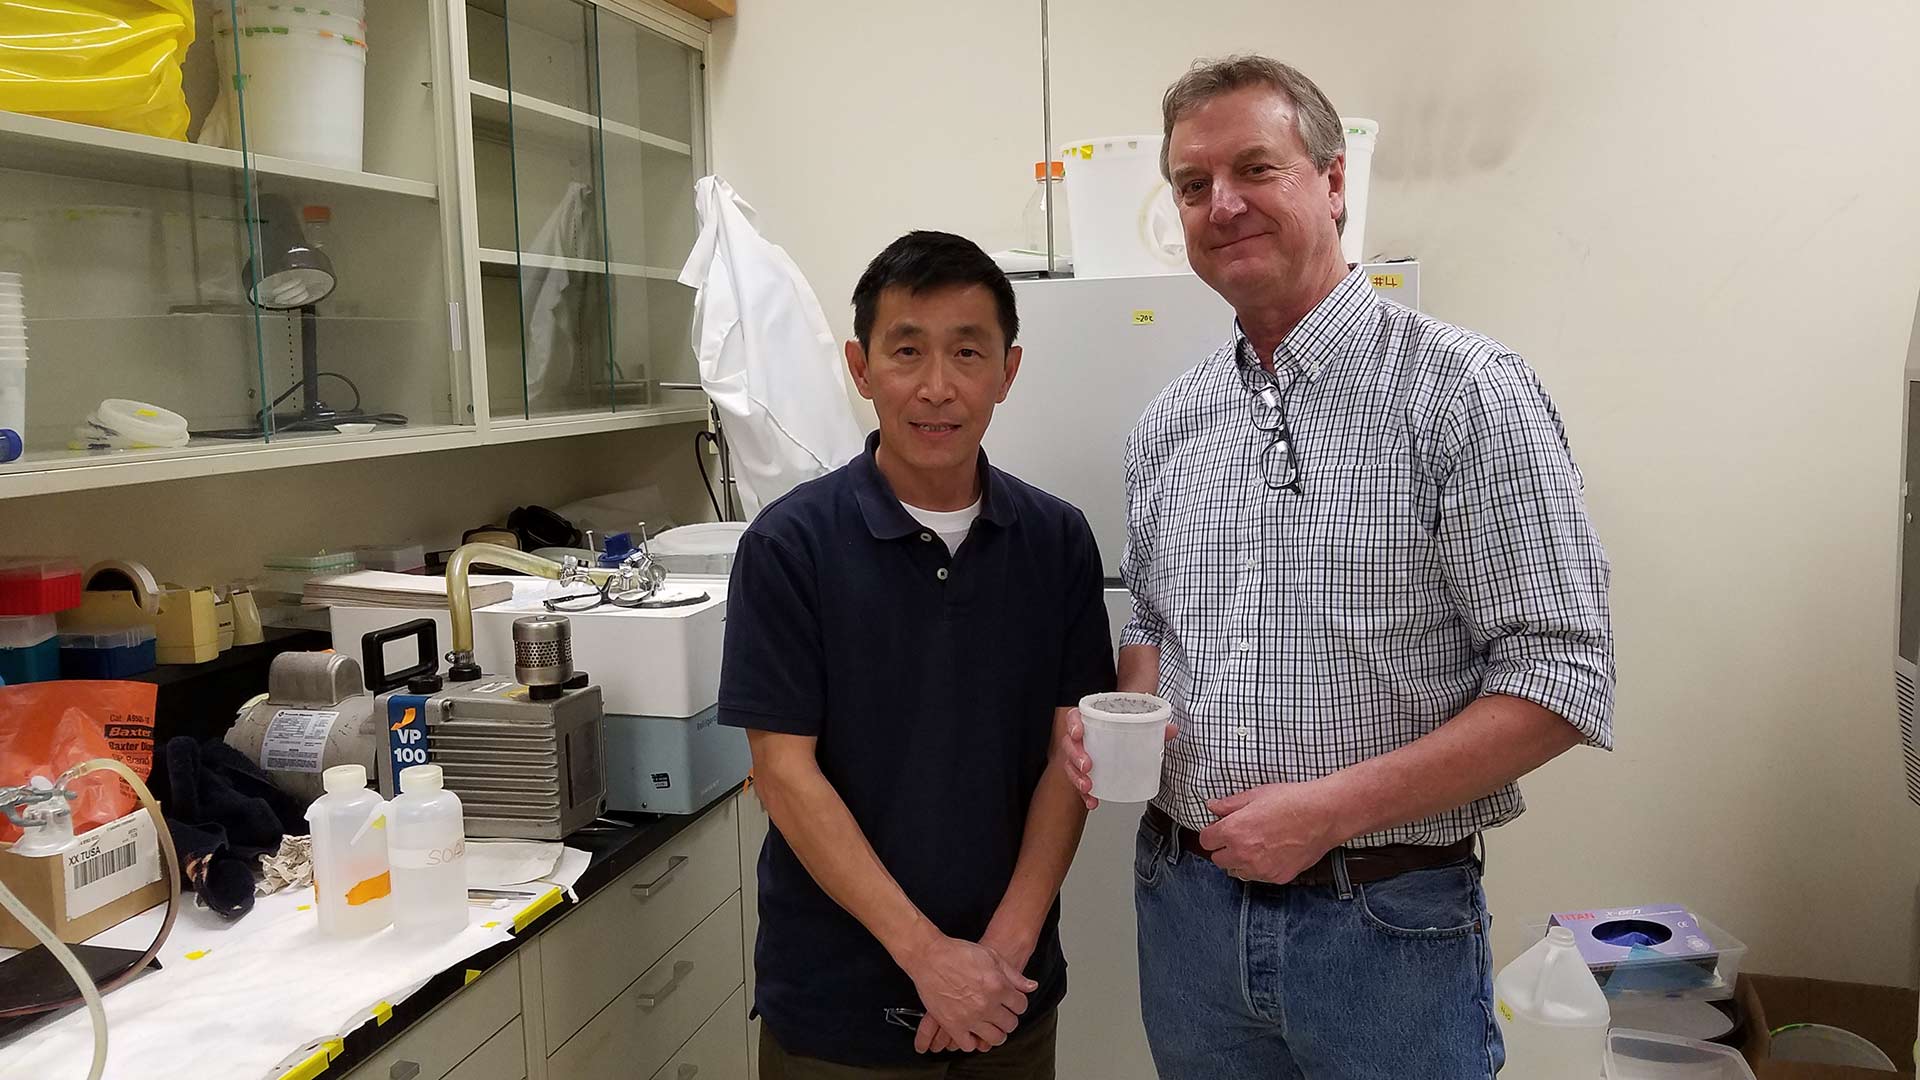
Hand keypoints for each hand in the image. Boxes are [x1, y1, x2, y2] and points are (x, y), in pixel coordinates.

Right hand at [902, 934, 1034, 1052]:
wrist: (930, 957)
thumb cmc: (959, 953)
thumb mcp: (991, 956)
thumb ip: (1014, 975)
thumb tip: (1031, 987)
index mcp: (998, 986)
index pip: (1021, 1006)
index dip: (1017, 1004)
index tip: (1011, 1003)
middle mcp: (987, 1004)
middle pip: (1010, 1024)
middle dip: (1008, 1019)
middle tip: (1001, 1015)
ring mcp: (970, 1017)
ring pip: (994, 1038)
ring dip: (995, 1033)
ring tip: (990, 1026)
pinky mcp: (952, 1025)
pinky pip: (968, 1045)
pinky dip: (972, 1041)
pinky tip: (971, 1032)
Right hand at [1061, 709, 1178, 809]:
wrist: (1124, 744)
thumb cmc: (1125, 731)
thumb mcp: (1140, 727)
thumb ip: (1155, 727)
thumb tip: (1171, 729)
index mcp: (1090, 721)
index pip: (1074, 717)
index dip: (1073, 724)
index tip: (1078, 733)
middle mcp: (1081, 739)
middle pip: (1069, 744)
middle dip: (1075, 756)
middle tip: (1087, 765)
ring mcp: (1079, 757)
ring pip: (1070, 766)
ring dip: (1076, 777)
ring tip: (1088, 786)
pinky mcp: (1083, 774)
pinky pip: (1078, 784)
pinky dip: (1084, 795)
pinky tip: (1092, 801)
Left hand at [1197, 780, 1344, 883]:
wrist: (1324, 815)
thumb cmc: (1291, 800)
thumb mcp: (1255, 795)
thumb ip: (1229, 805)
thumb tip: (1212, 806)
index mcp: (1233, 831)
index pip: (1206, 841)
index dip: (1212, 833)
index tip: (1220, 828)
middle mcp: (1243, 854)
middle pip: (1218, 859)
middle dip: (1224, 848)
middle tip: (1239, 836)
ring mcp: (1260, 869)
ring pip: (1236, 871)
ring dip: (1239, 861)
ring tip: (1255, 845)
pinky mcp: (1277, 877)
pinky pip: (1258, 877)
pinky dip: (1259, 868)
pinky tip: (1271, 853)